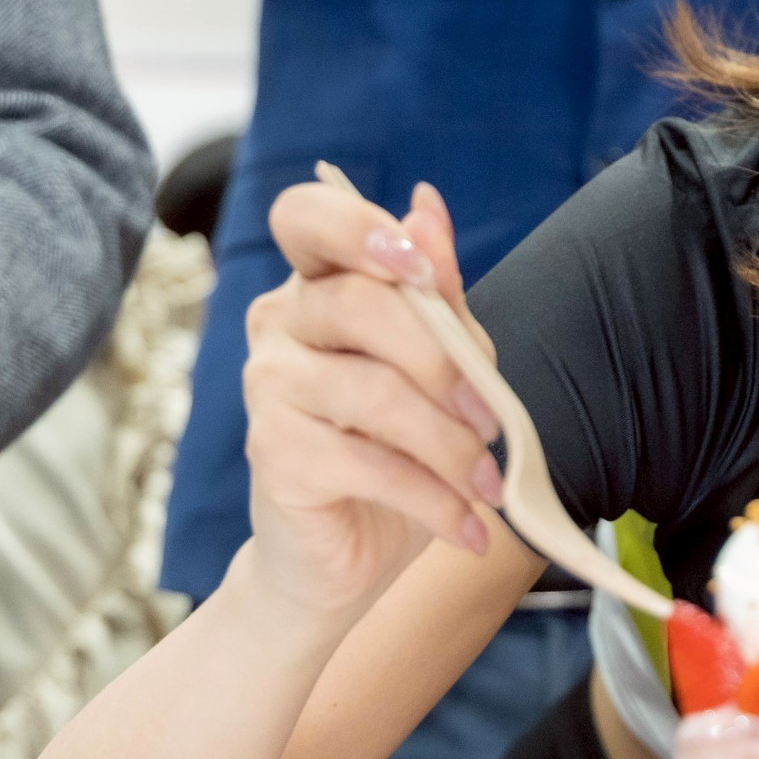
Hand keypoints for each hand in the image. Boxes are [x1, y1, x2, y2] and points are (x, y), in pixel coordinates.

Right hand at [244, 181, 504, 620]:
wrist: (347, 550)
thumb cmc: (399, 447)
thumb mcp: (441, 367)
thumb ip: (438, 297)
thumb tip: (429, 209)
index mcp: (320, 280)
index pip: (307, 216)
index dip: (359, 227)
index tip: (422, 270)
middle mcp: (279, 320)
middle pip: (359, 303)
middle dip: (444, 362)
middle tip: (492, 420)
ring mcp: (266, 384)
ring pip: (372, 392)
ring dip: (450, 445)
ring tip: (488, 483)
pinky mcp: (271, 451)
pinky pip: (366, 463)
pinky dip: (431, 498)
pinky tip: (465, 525)